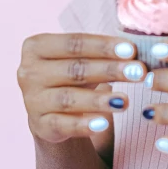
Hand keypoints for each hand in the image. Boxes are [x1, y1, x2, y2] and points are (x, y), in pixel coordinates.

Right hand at [17, 34, 146, 142]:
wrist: (54, 112)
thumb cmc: (74, 76)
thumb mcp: (83, 59)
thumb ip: (103, 53)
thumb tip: (137, 50)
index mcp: (36, 46)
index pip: (75, 43)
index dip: (104, 46)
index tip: (132, 50)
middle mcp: (28, 72)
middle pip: (75, 69)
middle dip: (110, 70)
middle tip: (138, 72)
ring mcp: (31, 100)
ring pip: (69, 98)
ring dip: (99, 100)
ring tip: (126, 101)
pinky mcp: (38, 125)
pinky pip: (63, 124)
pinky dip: (83, 124)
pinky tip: (104, 124)